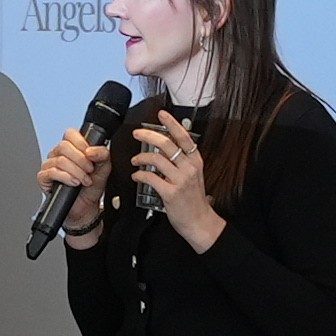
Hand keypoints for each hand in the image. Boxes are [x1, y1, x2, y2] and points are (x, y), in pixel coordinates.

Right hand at [34, 126, 115, 239]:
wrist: (86, 208)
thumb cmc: (91, 188)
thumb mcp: (104, 168)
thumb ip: (103, 155)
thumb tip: (91, 150)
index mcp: (72, 148)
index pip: (70, 134)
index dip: (82, 143)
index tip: (91, 156)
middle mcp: (59, 155)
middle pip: (64, 146)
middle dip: (81, 160)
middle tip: (89, 170)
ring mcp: (50, 166)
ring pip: (60, 160)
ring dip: (76, 171)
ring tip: (84, 180)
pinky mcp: (44, 178)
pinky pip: (51, 172)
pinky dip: (66, 178)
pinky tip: (74, 183)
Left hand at [133, 125, 224, 252]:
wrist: (199, 221)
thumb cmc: (194, 199)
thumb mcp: (193, 175)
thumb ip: (182, 160)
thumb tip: (163, 147)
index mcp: (195, 161)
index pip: (183, 137)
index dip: (171, 124)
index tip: (161, 114)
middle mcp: (189, 168)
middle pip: (166, 144)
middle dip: (148, 136)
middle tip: (137, 134)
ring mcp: (180, 180)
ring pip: (156, 159)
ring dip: (141, 157)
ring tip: (135, 159)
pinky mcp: (171, 193)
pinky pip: (151, 178)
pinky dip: (140, 174)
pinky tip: (137, 175)